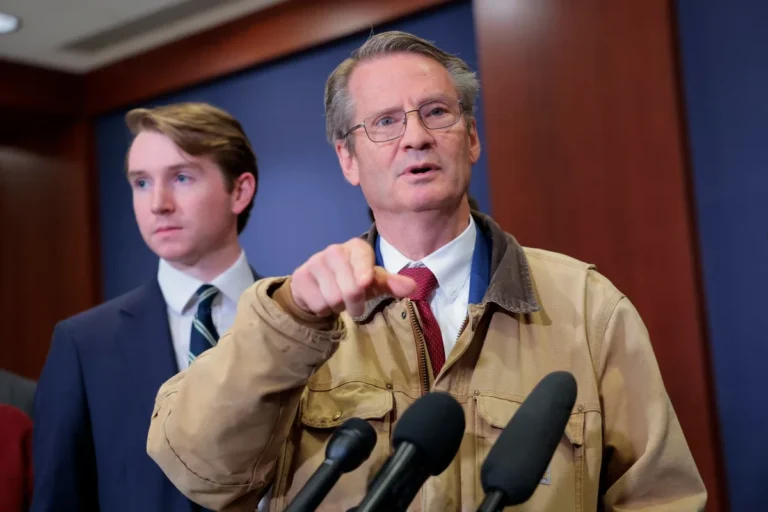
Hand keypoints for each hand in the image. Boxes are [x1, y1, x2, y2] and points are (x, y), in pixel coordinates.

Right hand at [290, 238, 416, 316]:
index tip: (365, 283)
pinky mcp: (300, 276)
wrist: (319, 286)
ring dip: (338, 306)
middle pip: (350, 288)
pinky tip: (323, 299)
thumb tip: (413, 287)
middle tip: (354, 303)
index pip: (362, 259)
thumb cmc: (354, 282)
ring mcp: (315, 262)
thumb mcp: (375, 283)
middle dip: (355, 303)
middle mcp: (334, 250)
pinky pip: (318, 304)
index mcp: (356, 248)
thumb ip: (393, 284)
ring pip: (333, 298)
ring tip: (338, 299)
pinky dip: (323, 309)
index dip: (363, 273)